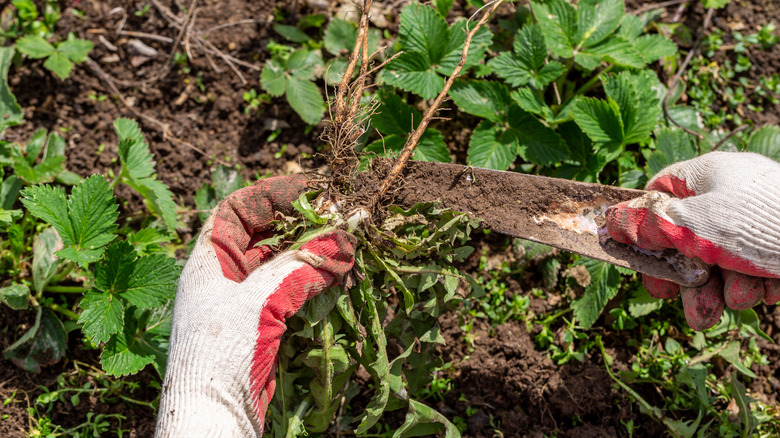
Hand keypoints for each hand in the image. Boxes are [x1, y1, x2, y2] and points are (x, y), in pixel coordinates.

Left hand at [155, 175, 355, 436]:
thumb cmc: (221, 354)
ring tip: (347, 248)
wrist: (213, 418)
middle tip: (341, 218)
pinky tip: (341, 279)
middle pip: (266, 233)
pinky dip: (317, 283)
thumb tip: (345, 236)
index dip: (274, 194)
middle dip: (303, 224)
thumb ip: (302, 266)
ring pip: (284, 263)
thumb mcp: (259, 300)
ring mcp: (244, 301)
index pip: (239, 209)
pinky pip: (293, 291)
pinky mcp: (263, 324)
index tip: (314, 189)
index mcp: (208, 260)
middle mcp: (224, 276)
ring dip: (315, 254)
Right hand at [605, 152, 779, 329]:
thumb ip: (650, 224)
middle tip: (676, 299)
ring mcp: (758, 228)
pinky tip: (765, 292)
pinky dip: (754, 288)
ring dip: (717, 291)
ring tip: (726, 306)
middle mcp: (731, 199)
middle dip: (682, 276)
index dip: (643, 229)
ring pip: (718, 264)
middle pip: (686, 238)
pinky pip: (752, 274)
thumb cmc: (769, 222)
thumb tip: (608, 219)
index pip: (658, 195)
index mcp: (708, 177)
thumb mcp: (698, 224)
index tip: (636, 258)